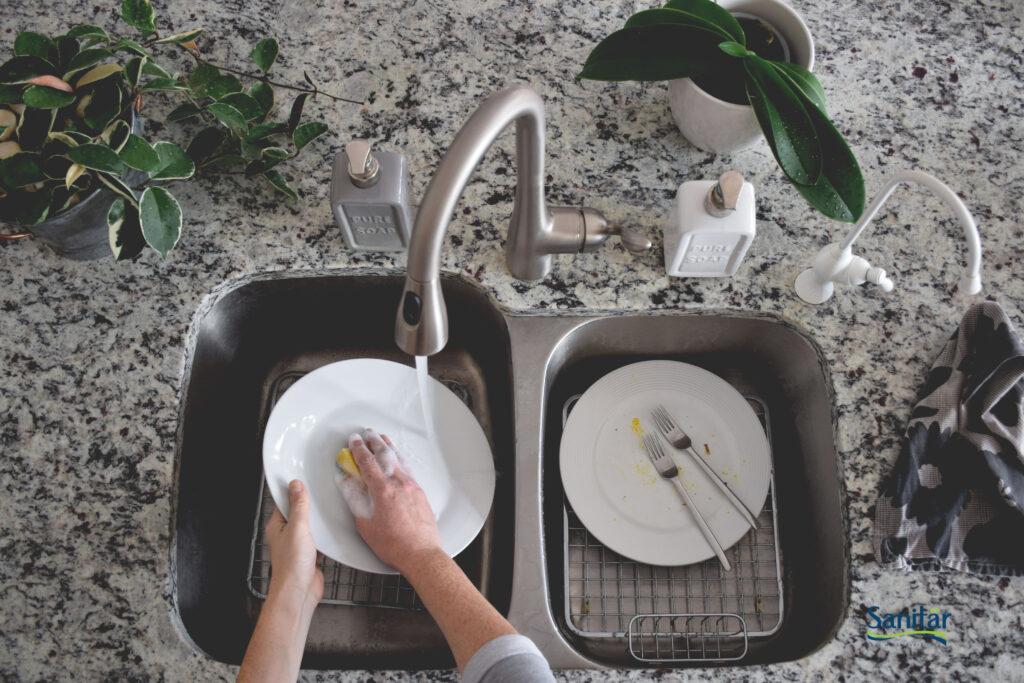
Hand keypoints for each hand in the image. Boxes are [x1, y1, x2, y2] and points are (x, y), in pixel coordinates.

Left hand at [266, 479, 323, 607]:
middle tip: (322, 493)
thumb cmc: (292, 565)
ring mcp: (298, 545)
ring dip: (319, 521)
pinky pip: (319, 539)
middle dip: (310, 505)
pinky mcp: (310, 554)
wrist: (299, 593)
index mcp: (277, 526)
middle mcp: (286, 534)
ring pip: (310, 526)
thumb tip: (295, 486)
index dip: (294, 490)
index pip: (284, 502)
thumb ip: (298, 506)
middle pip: (299, 513)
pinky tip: (333, 531)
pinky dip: (326, 535)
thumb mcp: (297, 528)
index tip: (305, 479)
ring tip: (330, 510)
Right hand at [336, 428, 441, 573]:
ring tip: (382, 438)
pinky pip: (408, 468)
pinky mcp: (420, 492)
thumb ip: (355, 500)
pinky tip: (398, 458)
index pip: (367, 462)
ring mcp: (412, 486)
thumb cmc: (394, 544)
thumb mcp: (365, 524)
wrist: (421, 554)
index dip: (358, 448)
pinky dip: (400, 458)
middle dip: (374, 441)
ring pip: (399, 459)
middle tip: (367, 433)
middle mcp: (400, 483)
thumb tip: (346, 483)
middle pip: (385, 454)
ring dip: (388, 446)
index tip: (353, 440)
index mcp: (383, 490)